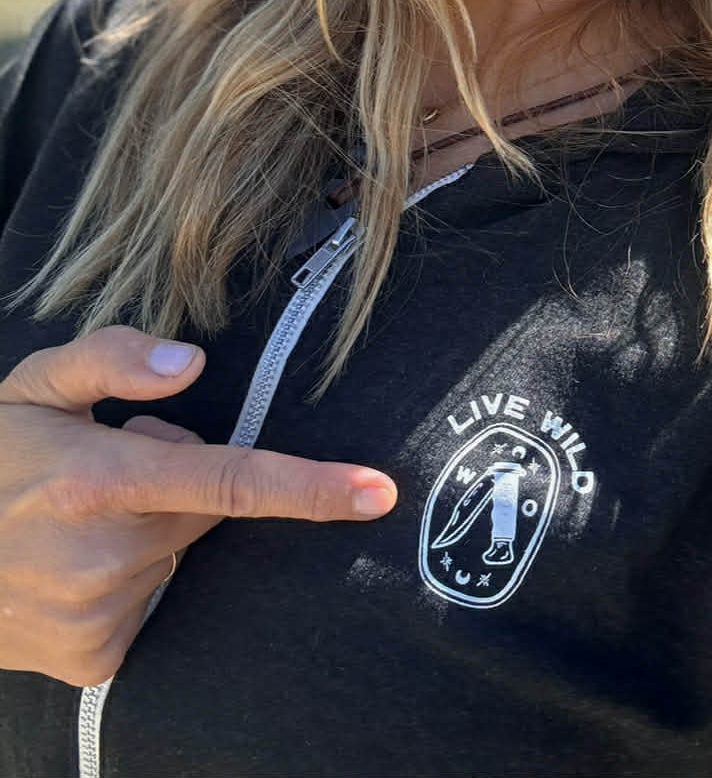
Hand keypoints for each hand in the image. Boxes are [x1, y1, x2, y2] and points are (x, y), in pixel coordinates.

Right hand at [0, 325, 396, 686]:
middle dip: (174, 481)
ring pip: (179, 553)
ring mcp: (100, 615)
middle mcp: (104, 555)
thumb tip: (194, 363)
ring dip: (149, 530)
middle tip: (108, 471)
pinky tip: (77, 563)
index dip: (309, 487)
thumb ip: (112, 358)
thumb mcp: (33, 386)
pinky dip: (131, 577)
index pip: (229, 482)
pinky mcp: (97, 656)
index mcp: (98, 481)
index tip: (375, 492)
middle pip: (205, 506)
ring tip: (80, 520)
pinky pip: (155, 600)